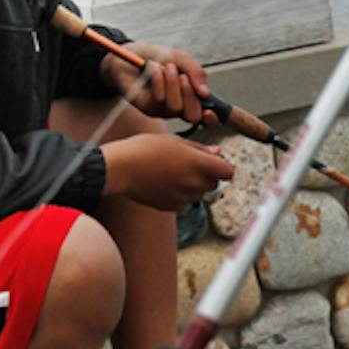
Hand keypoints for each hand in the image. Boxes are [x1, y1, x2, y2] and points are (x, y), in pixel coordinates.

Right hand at [101, 132, 233, 209]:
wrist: (120, 168)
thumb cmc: (145, 149)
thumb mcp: (174, 141)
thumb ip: (200, 149)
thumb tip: (219, 152)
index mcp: (198, 164)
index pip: (228, 171)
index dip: (222, 166)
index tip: (213, 161)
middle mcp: (194, 183)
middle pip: (214, 184)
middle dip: (207, 175)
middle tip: (188, 164)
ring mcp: (184, 197)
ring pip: (200, 193)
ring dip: (193, 185)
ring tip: (172, 172)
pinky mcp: (172, 207)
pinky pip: (185, 202)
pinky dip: (180, 195)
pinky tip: (164, 183)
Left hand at [106, 42, 209, 123]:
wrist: (129, 53)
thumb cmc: (155, 57)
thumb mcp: (180, 58)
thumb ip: (196, 72)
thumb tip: (205, 93)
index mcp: (188, 97)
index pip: (204, 117)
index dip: (211, 119)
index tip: (210, 111)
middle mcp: (176, 107)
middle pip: (192, 116)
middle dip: (190, 95)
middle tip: (183, 76)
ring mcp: (160, 109)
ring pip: (175, 108)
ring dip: (173, 84)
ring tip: (166, 68)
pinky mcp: (145, 107)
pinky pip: (158, 100)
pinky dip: (159, 82)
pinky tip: (153, 70)